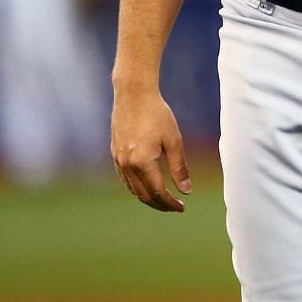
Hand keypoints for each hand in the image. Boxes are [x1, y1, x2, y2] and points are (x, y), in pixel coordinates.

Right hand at [111, 87, 190, 211]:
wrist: (133, 93)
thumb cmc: (157, 114)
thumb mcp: (174, 141)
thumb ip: (180, 168)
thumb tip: (187, 192)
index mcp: (143, 162)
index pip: (158, 193)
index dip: (170, 204)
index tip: (182, 208)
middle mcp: (127, 164)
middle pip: (143, 195)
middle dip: (160, 204)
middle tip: (174, 207)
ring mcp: (118, 159)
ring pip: (132, 189)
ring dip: (147, 197)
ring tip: (163, 198)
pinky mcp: (114, 152)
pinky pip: (124, 178)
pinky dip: (136, 186)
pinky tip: (147, 184)